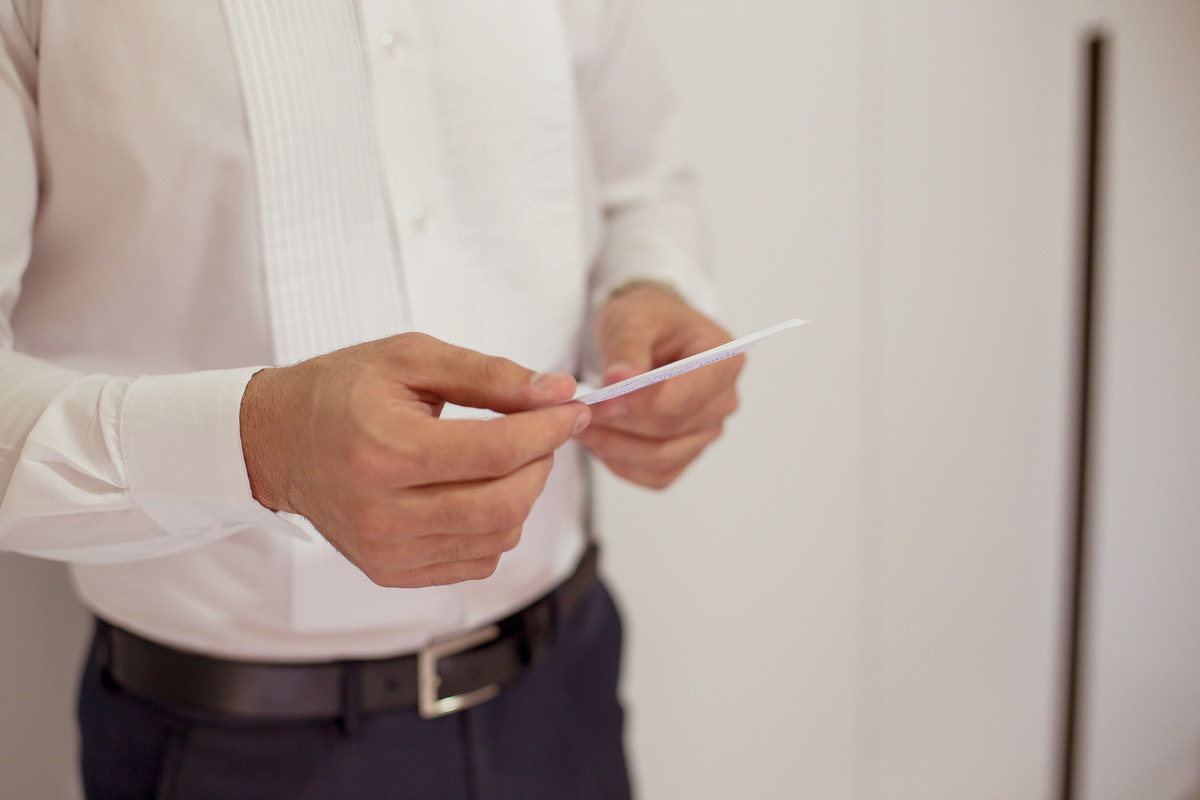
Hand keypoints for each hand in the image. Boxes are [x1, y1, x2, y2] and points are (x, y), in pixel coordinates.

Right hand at [239, 333, 590, 587]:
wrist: (277, 441)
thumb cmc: (342, 390)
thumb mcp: (412, 358)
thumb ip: (489, 374)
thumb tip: (558, 392)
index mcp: (386, 449)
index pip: (497, 451)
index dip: (548, 430)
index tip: (573, 409)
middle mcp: (383, 511)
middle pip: (505, 504)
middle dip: (541, 465)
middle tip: (540, 433)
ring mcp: (386, 550)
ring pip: (498, 537)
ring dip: (521, 495)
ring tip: (504, 458)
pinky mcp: (391, 570)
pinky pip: (476, 560)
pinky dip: (496, 526)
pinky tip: (477, 490)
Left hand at [577, 283, 742, 488]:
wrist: (649, 333)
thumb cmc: (647, 319)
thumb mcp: (632, 318)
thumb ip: (627, 347)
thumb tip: (621, 379)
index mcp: (722, 361)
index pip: (685, 396)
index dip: (641, 404)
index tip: (600, 401)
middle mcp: (722, 401)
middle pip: (670, 429)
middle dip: (619, 424)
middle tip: (575, 411)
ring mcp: (707, 431)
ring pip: (661, 458)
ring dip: (615, 447)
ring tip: (579, 426)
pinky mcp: (686, 452)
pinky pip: (656, 475)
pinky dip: (622, 464)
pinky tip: (599, 441)